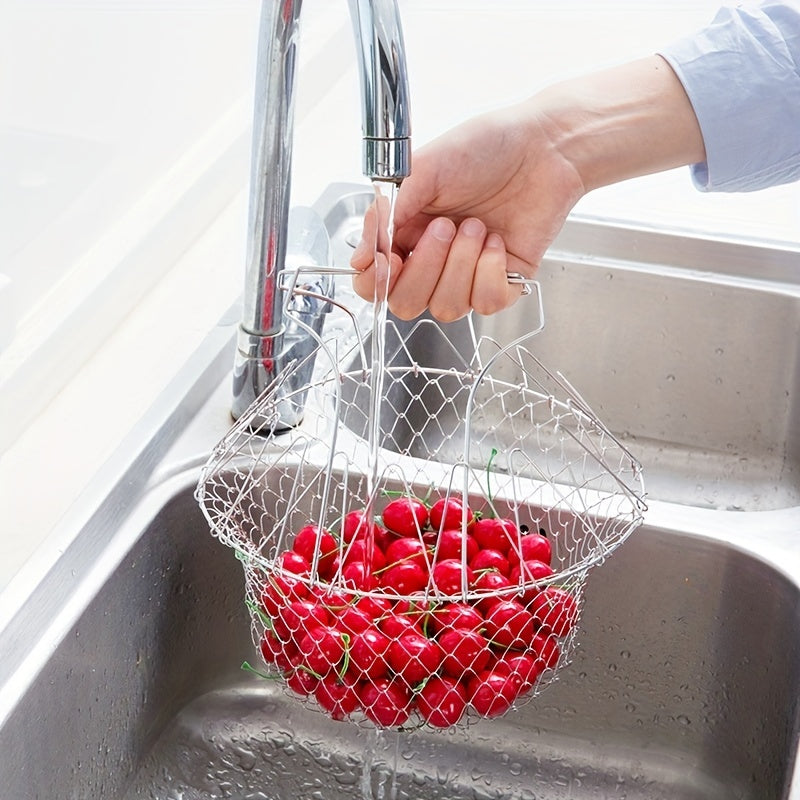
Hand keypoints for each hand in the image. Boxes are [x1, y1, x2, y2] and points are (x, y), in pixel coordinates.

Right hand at [350, 56, 703, 321]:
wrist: (544, 147)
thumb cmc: (487, 148)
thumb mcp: (425, 169)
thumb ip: (389, 213)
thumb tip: (361, 254)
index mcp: (406, 233)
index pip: (374, 281)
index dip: (376, 280)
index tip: (388, 258)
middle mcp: (433, 260)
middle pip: (406, 304)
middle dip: (424, 269)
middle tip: (445, 226)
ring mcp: (466, 275)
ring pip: (445, 308)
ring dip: (460, 265)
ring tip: (478, 226)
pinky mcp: (502, 284)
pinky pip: (484, 303)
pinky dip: (489, 272)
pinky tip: (497, 241)